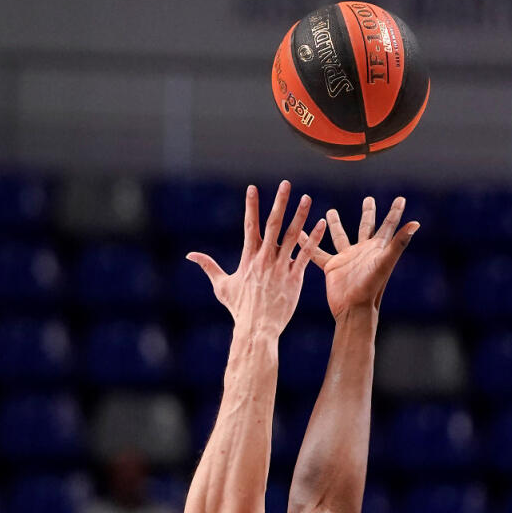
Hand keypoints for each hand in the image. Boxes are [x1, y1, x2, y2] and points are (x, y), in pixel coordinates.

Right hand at [186, 180, 326, 335]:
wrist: (256, 328)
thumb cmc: (239, 309)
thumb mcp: (221, 286)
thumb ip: (209, 266)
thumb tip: (190, 255)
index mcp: (248, 258)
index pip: (250, 225)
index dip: (251, 205)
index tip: (253, 187)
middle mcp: (265, 259)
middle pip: (273, 224)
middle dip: (279, 202)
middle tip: (286, 184)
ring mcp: (280, 267)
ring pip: (292, 236)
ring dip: (300, 215)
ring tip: (306, 198)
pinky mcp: (294, 278)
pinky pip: (305, 255)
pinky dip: (313, 239)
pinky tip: (321, 223)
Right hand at [299, 196, 418, 318]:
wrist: (353, 308)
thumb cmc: (372, 287)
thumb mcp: (385, 261)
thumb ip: (399, 242)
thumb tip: (416, 223)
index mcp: (377, 248)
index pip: (389, 225)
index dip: (395, 212)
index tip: (401, 198)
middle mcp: (363, 251)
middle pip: (367, 226)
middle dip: (368, 212)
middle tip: (368, 199)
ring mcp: (347, 258)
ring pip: (340, 236)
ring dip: (335, 224)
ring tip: (330, 212)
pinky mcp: (332, 266)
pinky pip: (318, 251)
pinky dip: (309, 242)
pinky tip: (300, 233)